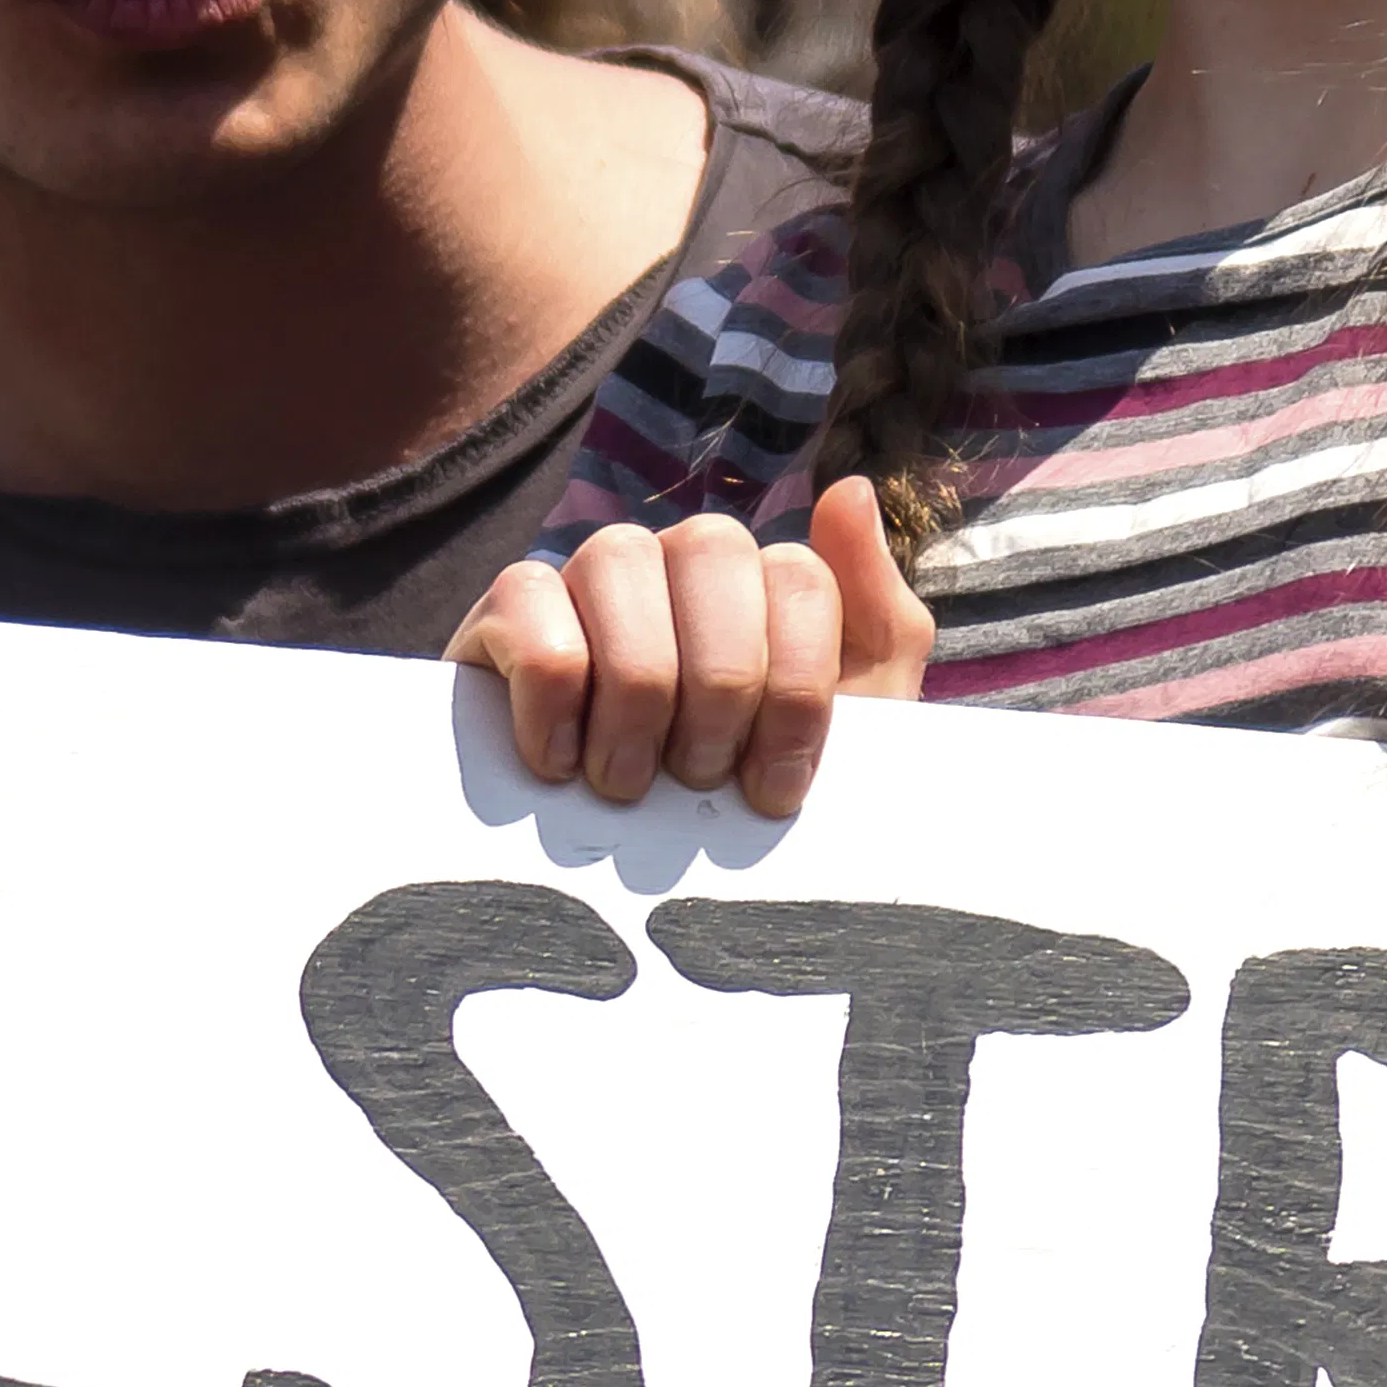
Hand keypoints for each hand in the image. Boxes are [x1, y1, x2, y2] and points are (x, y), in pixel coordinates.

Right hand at [447, 478, 935, 815]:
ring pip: (620, 561)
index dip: (797, 690)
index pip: (799, 576)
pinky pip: (529, 600)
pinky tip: (560, 761)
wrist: (628, 897)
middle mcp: (678, 558)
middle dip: (720, 687)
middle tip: (698, 779)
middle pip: (715, 550)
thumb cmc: (739, 798)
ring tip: (630, 782)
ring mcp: (591, 574)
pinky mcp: (505, 610)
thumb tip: (848, 489)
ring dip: (635, 692)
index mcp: (762, 580)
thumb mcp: (844, 731)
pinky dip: (552, 692)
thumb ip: (881, 619)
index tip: (774, 788)